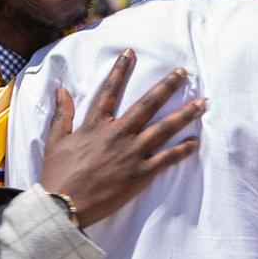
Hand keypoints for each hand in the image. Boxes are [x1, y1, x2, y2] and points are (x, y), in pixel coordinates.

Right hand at [40, 49, 203, 227]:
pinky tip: (196, 141)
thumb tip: (60, 89)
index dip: (120, 70)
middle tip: (183, 73)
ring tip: (202, 103)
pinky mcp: (140, 174)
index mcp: (95, 125)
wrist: (66, 205)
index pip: (110, 90)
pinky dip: (182, 150)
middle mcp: (117, 134)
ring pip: (163, 129)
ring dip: (184, 114)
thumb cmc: (58, 174)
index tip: (131, 53)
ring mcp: (131, 154)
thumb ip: (62, 114)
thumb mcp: (55, 140)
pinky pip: (167, 159)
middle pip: (147, 104)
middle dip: (166, 86)